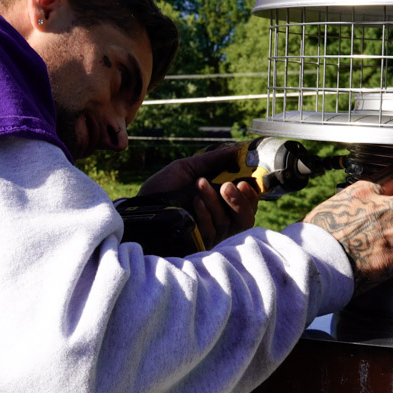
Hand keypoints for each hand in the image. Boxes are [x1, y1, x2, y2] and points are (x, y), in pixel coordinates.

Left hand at [139, 143, 260, 247]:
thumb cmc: (163, 189)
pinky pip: (213, 230)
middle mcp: (221, 220)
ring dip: (215, 201)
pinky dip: (205, 213)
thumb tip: (236, 149)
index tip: (245, 181)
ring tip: (199, 185)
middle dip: (240, 200)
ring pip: (229, 222)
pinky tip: (194, 202)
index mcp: (221, 202)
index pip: (248, 202)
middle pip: (246, 217)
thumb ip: (212, 160)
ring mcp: (211, 234)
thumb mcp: (187, 169)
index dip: (252, 193)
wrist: (140, 210)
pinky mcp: (201, 244)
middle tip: (226, 186)